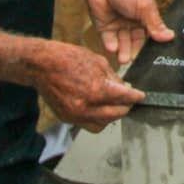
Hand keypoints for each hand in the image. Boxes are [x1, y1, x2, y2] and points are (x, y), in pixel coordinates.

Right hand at [26, 40, 144, 132]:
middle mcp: (86, 107)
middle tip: (130, 102)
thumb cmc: (67, 58)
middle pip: (114, 115)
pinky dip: (96, 118)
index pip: (123, 98)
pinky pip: (87, 124)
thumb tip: (124, 88)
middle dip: (125, 108)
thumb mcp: (96, 60)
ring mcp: (75, 115)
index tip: (141, 96)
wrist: (42, 65)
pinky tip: (99, 108)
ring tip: (115, 106)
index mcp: (95, 90)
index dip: (135, 97)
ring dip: (111, 117)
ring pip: (102, 124)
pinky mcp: (67, 119)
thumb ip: (112, 77)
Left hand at [84, 0, 174, 64]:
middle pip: (135, 42)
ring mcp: (118, 26)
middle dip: (135, 51)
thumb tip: (170, 36)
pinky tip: (113, 49)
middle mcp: (132, 22)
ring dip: (123, 51)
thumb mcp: (145, 6)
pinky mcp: (104, 28)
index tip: (153, 57)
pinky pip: (109, 40)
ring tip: (123, 59)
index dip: (151, 45)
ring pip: (123, 43)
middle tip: (134, 61)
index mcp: (145, 16)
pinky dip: (111, 46)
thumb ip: (155, 24)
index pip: (150, 34)